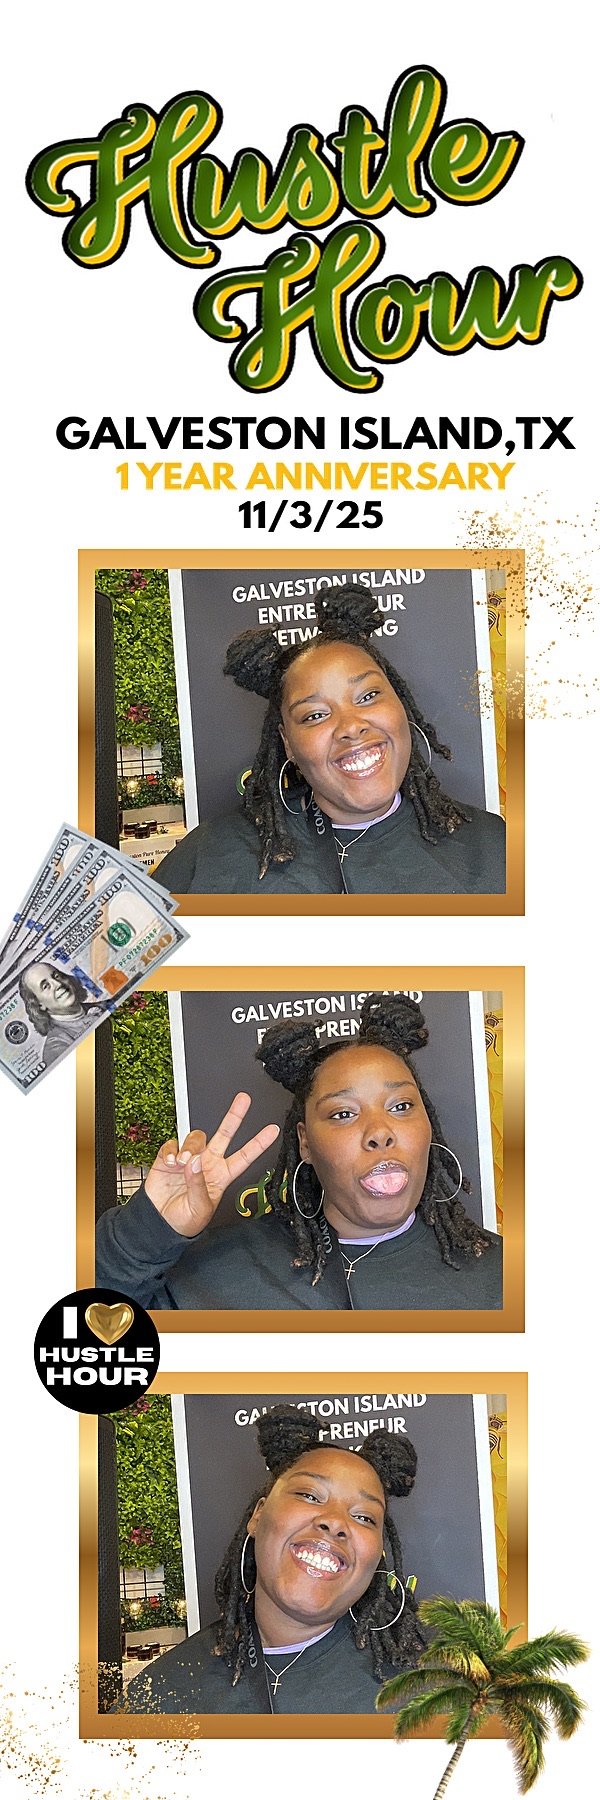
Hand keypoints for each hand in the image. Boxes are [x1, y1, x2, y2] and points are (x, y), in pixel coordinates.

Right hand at [144, 1094, 279, 1237]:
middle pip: (224, 1134)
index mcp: (222, 1176)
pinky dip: (170, 1151)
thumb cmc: (185, 1219)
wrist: (161, 1223)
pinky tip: (170, 1163)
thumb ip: (198, 1185)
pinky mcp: (169, 1157)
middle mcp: (208, 1163)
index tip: (273, 1131)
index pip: (244, 1157)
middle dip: (234, 1116)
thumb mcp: (199, 1209)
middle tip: (244, 1099)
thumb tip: (195, 1162)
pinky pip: (172, 1144)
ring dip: (190, 1147)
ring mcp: (189, 1158)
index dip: (258, 1144)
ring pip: (196, 1137)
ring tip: (183, 1162)